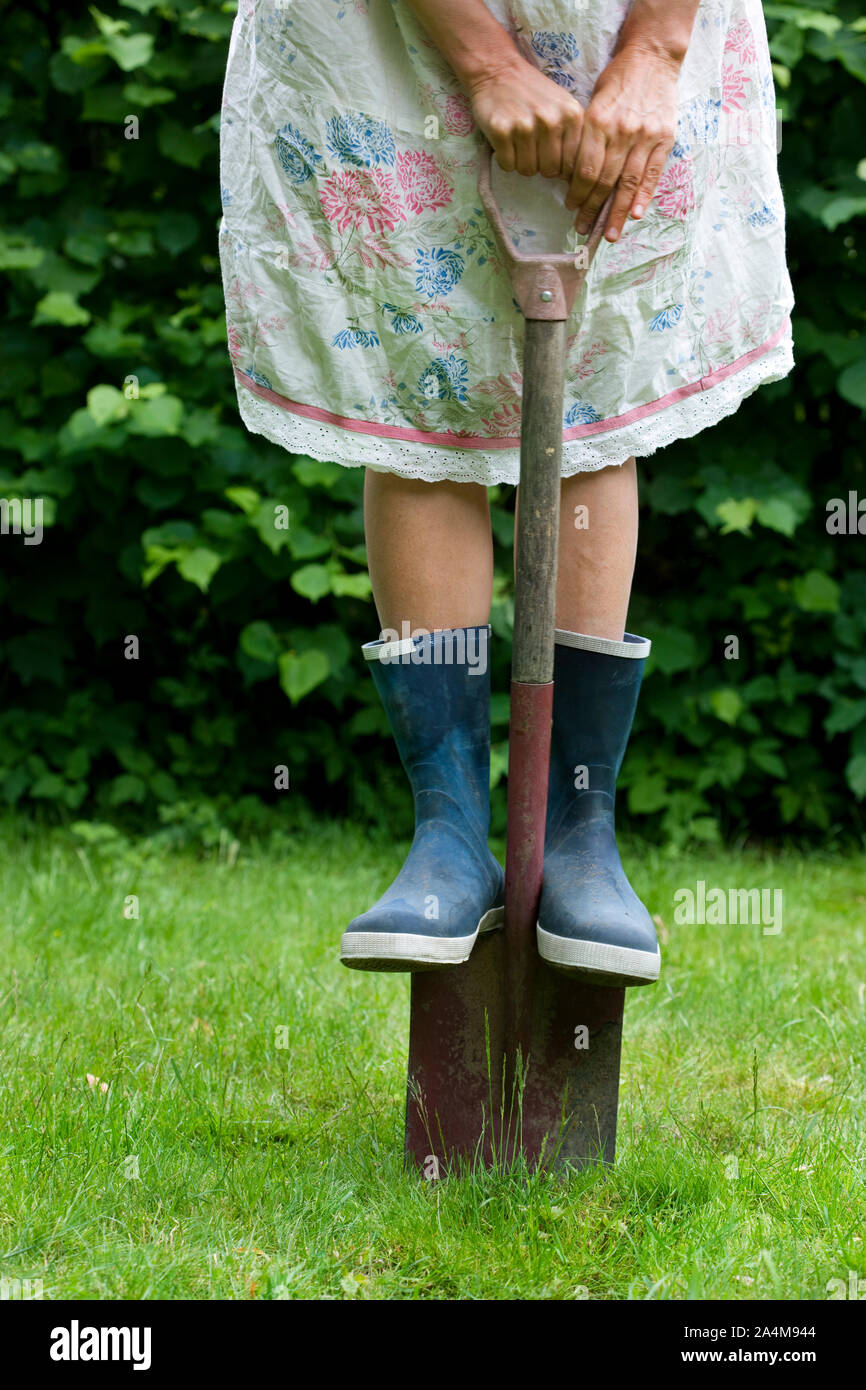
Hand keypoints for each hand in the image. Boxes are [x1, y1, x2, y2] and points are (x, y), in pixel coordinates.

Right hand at [467, 58, 584, 180]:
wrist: (497, 70)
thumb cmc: (533, 94)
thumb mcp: (563, 107)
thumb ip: (573, 136)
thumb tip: (574, 176)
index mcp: (572, 115)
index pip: (571, 164)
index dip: (559, 165)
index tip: (549, 155)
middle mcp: (551, 120)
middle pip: (549, 171)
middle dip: (539, 166)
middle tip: (531, 148)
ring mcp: (525, 125)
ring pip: (527, 170)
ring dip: (521, 162)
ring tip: (518, 142)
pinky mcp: (501, 130)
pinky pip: (507, 165)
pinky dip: (504, 159)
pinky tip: (505, 141)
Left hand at [565, 45, 679, 241]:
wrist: (651, 57)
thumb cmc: (617, 81)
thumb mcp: (592, 103)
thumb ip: (587, 138)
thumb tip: (575, 177)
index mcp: (598, 121)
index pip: (585, 169)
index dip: (577, 193)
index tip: (571, 208)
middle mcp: (621, 130)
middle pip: (605, 180)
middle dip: (594, 209)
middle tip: (584, 229)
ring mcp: (645, 135)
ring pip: (628, 182)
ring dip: (618, 212)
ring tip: (610, 234)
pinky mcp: (664, 137)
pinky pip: (652, 172)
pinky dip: (644, 195)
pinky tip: (636, 214)